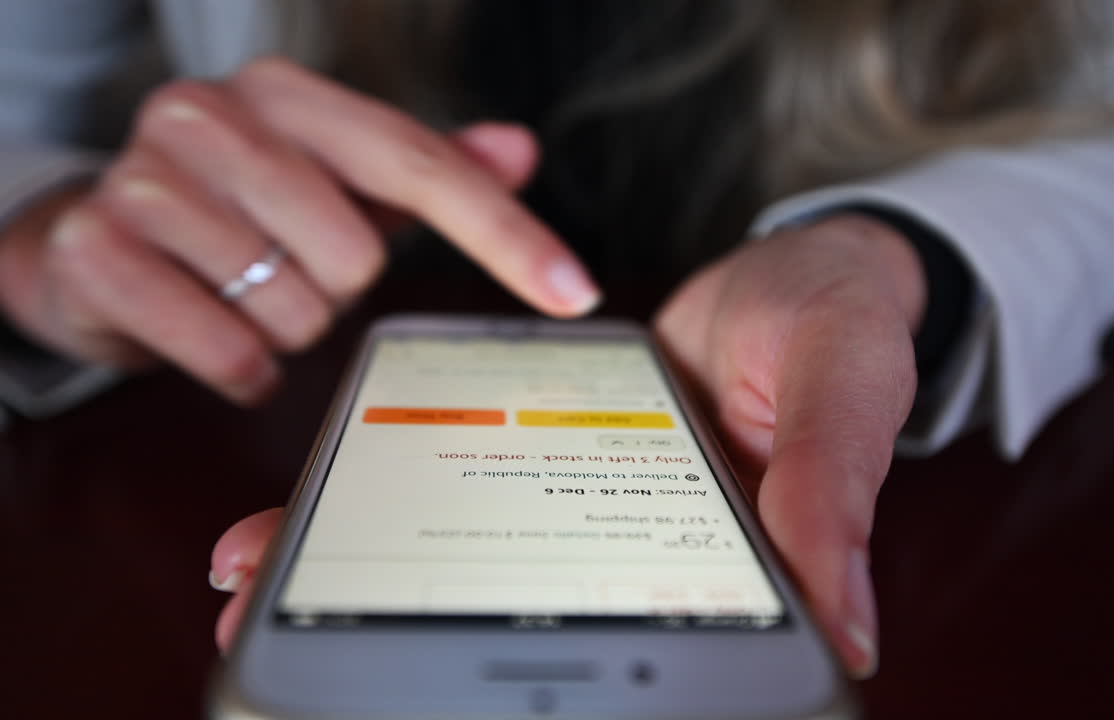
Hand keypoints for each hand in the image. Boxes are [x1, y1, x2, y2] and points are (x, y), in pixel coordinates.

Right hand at [0, 58, 599, 403]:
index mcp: (285, 95)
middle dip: (335, 291)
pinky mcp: (94, 250)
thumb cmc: (236, 212)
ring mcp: (142, 178)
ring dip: (284, 329)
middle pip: (354, 254)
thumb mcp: (334, 182)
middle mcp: (211, 115)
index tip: (573, 293)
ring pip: (290, 306)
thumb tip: (521, 148)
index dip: (503, 233)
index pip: (419, 165)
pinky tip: (214, 337)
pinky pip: (221, 348)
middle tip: (290, 276)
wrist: (91, 243)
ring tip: (241, 297)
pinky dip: (238, 367)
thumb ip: (426, 169)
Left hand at [206, 214, 924, 675]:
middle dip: (417, 640)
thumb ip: (829, 490)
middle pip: (528, 619)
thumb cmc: (838, 328)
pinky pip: (472, 482)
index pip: (641, 644)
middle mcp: (642, 548)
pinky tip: (321, 508)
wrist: (798, 268)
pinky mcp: (551, 455)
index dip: (558, 685)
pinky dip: (397, 494)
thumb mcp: (843, 391)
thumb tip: (844, 626)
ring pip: (478, 563)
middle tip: (314, 654)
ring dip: (376, 579)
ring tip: (270, 593)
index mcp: (724, 561)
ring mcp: (589, 504)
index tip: (446, 697)